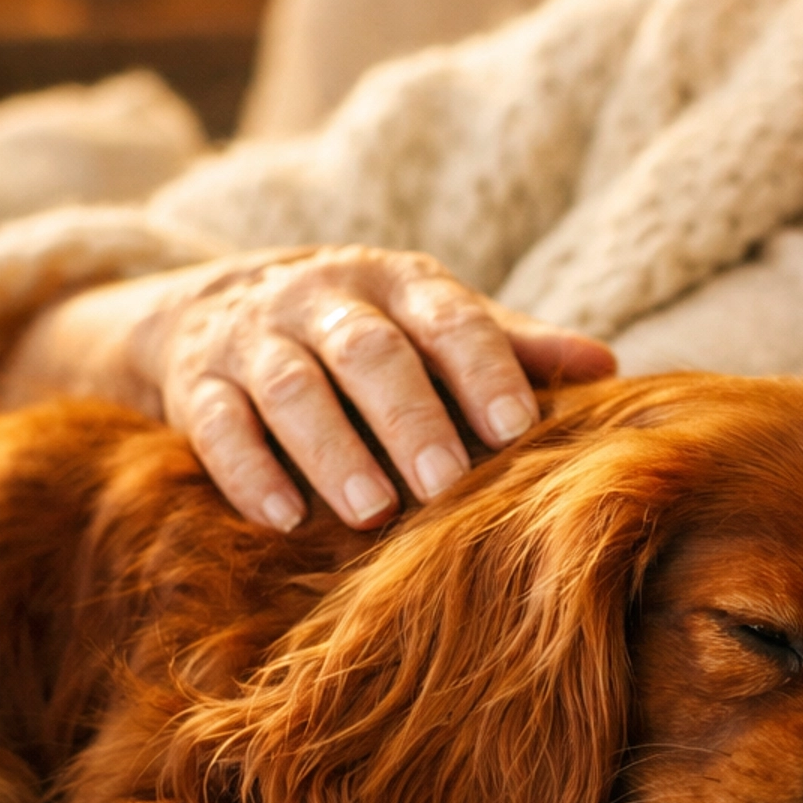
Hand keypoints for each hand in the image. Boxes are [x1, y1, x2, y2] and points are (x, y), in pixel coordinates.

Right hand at [0, 244, 615, 530]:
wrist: (218, 306)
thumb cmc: (366, 331)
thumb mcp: (433, 324)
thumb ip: (510, 347)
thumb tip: (606, 367)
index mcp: (398, 283)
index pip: (449, 319)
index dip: (485, 371)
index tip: (519, 430)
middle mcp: (322, 299)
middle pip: (369, 352)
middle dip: (410, 417)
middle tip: (447, 483)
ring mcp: (254, 338)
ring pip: (291, 387)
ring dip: (331, 448)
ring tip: (370, 510)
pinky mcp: (196, 383)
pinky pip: (216, 424)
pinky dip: (248, 471)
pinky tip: (282, 518)